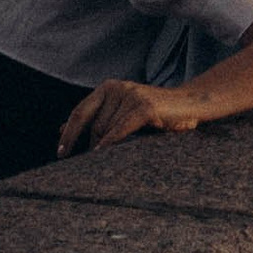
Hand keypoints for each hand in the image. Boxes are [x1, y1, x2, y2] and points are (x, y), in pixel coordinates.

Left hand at [58, 79, 204, 152]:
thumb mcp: (122, 113)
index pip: (80, 112)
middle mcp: (118, 88)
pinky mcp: (144, 107)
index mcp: (109, 87)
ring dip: (108, 148)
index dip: (69, 133)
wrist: (191, 105)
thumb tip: (61, 130)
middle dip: (94, 146)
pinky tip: (102, 154)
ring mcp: (131, 96)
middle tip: (93, 164)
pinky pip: (120, 131)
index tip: (60, 153)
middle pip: (94, 126)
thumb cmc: (156, 114)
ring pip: (108, 130)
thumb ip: (97, 118)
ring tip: (119, 157)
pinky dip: (110, 144)